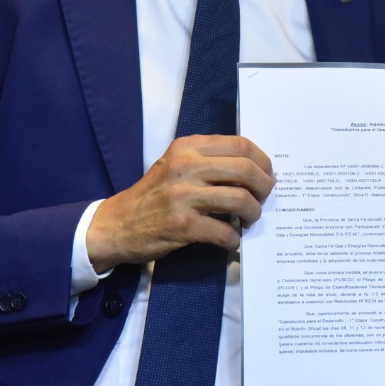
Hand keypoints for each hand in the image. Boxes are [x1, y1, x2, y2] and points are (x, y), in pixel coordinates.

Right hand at [86, 134, 272, 270]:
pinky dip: (234, 239)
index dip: (263, 161)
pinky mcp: (181, 225)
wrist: (116, 225)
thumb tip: (253, 169)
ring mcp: (183, 196)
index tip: (268, 175)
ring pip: (241, 200)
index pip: (240, 144)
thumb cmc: (153, 195)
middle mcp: (186, 166)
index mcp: (188, 147)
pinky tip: (231, 240)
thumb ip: (208, 160)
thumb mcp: (175, 164)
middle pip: (246, 170)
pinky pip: (224, 231)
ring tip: (250, 220)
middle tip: (265, 199)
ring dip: (254, 214)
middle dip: (265, 187)